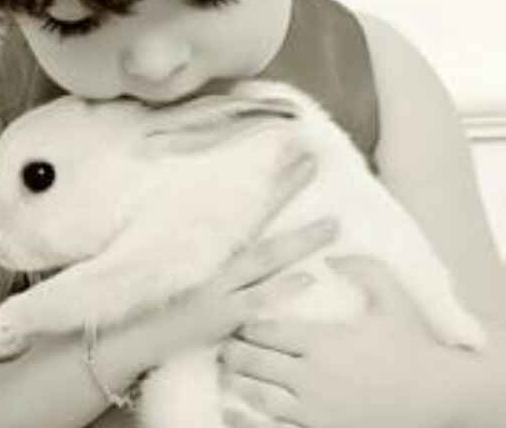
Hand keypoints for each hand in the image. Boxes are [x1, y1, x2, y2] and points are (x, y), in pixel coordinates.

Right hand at [132, 158, 339, 367]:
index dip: (273, 178)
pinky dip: (280, 288)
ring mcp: (222, 283)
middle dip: (287, 188)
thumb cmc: (171, 294)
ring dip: (299, 239)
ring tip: (333, 224)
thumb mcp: (194, 260)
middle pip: (259, 215)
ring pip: (265, 256)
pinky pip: (256, 299)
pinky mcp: (223, 315)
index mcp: (216, 240)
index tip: (294, 150)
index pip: (250, 202)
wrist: (143, 330)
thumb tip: (250, 221)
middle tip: (312, 160)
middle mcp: (220, 255)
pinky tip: (308, 278)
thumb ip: (221, 242)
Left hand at [220, 256, 481, 427]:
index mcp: (321, 341)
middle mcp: (311, 376)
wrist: (440, 397)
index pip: (266, 330)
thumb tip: (332, 255)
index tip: (240, 320)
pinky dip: (250, 419)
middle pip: (254, 361)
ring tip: (230, 372)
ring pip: (258, 395)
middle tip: (227, 344)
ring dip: (239, 382)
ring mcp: (314, 411)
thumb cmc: (414, 344)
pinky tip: (238, 410)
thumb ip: (363, 268)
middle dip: (235, 351)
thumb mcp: (392, 297)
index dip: (247, 325)